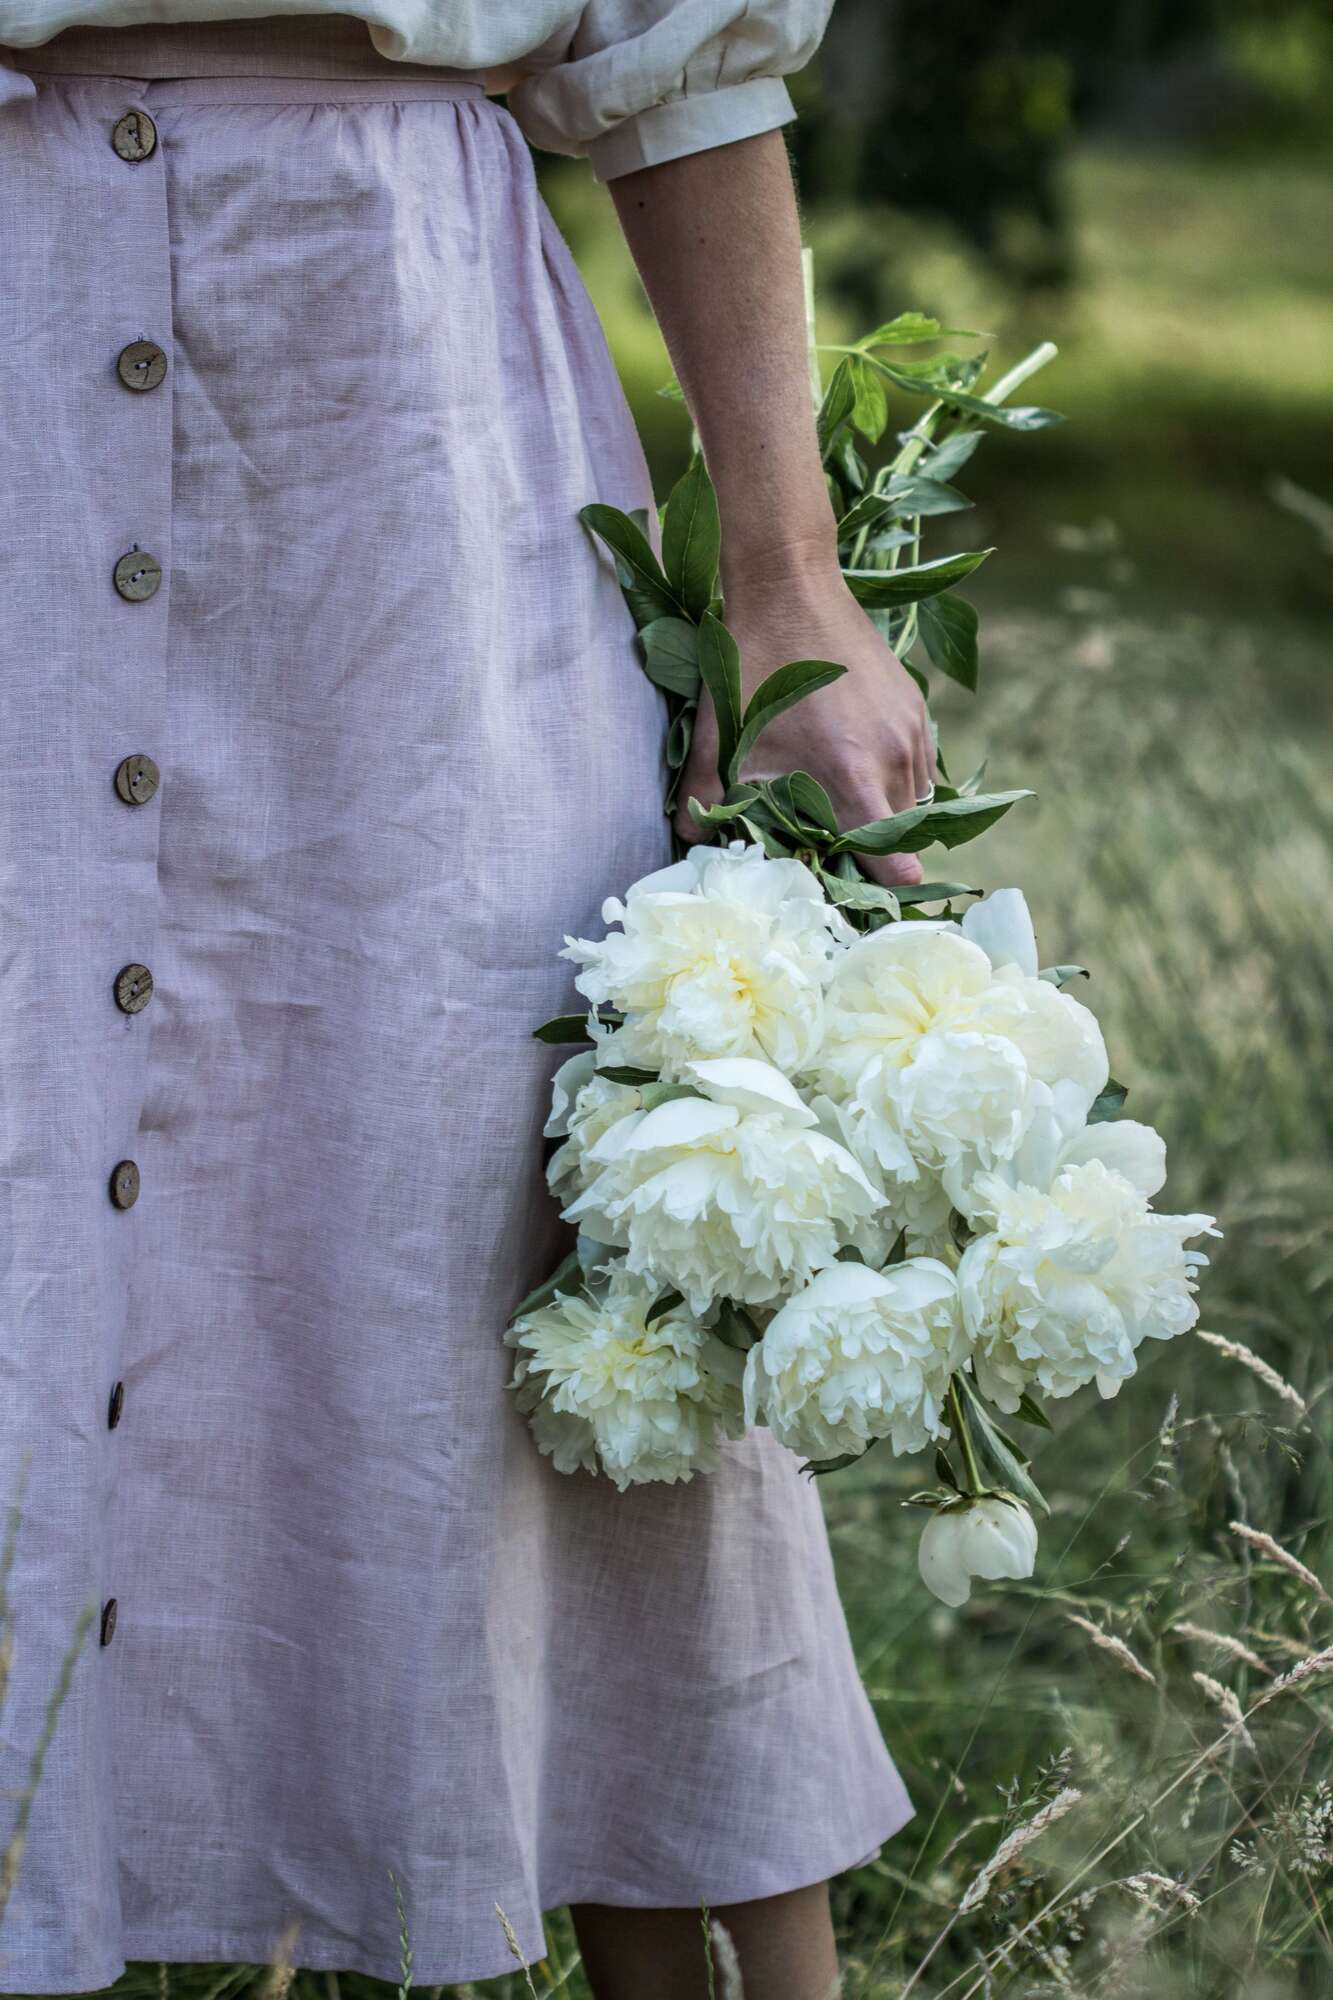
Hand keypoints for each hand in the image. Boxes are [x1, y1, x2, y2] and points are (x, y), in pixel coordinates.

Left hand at [674, 560, 937, 887]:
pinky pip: (920, 767)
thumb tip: (692, 843)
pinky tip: (859, 771)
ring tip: (846, 810)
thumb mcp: (720, 735)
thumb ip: (704, 798)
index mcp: (851, 776)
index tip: (857, 892)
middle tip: (833, 849)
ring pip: (916, 803)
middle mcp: (894, 758)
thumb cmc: (754, 661)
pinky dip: (897, 782)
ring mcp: (912, 730)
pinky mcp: (916, 707)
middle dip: (875, 853)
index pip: (896, 861)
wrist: (791, 584)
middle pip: (903, 838)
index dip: (881, 886)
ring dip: (888, 817)